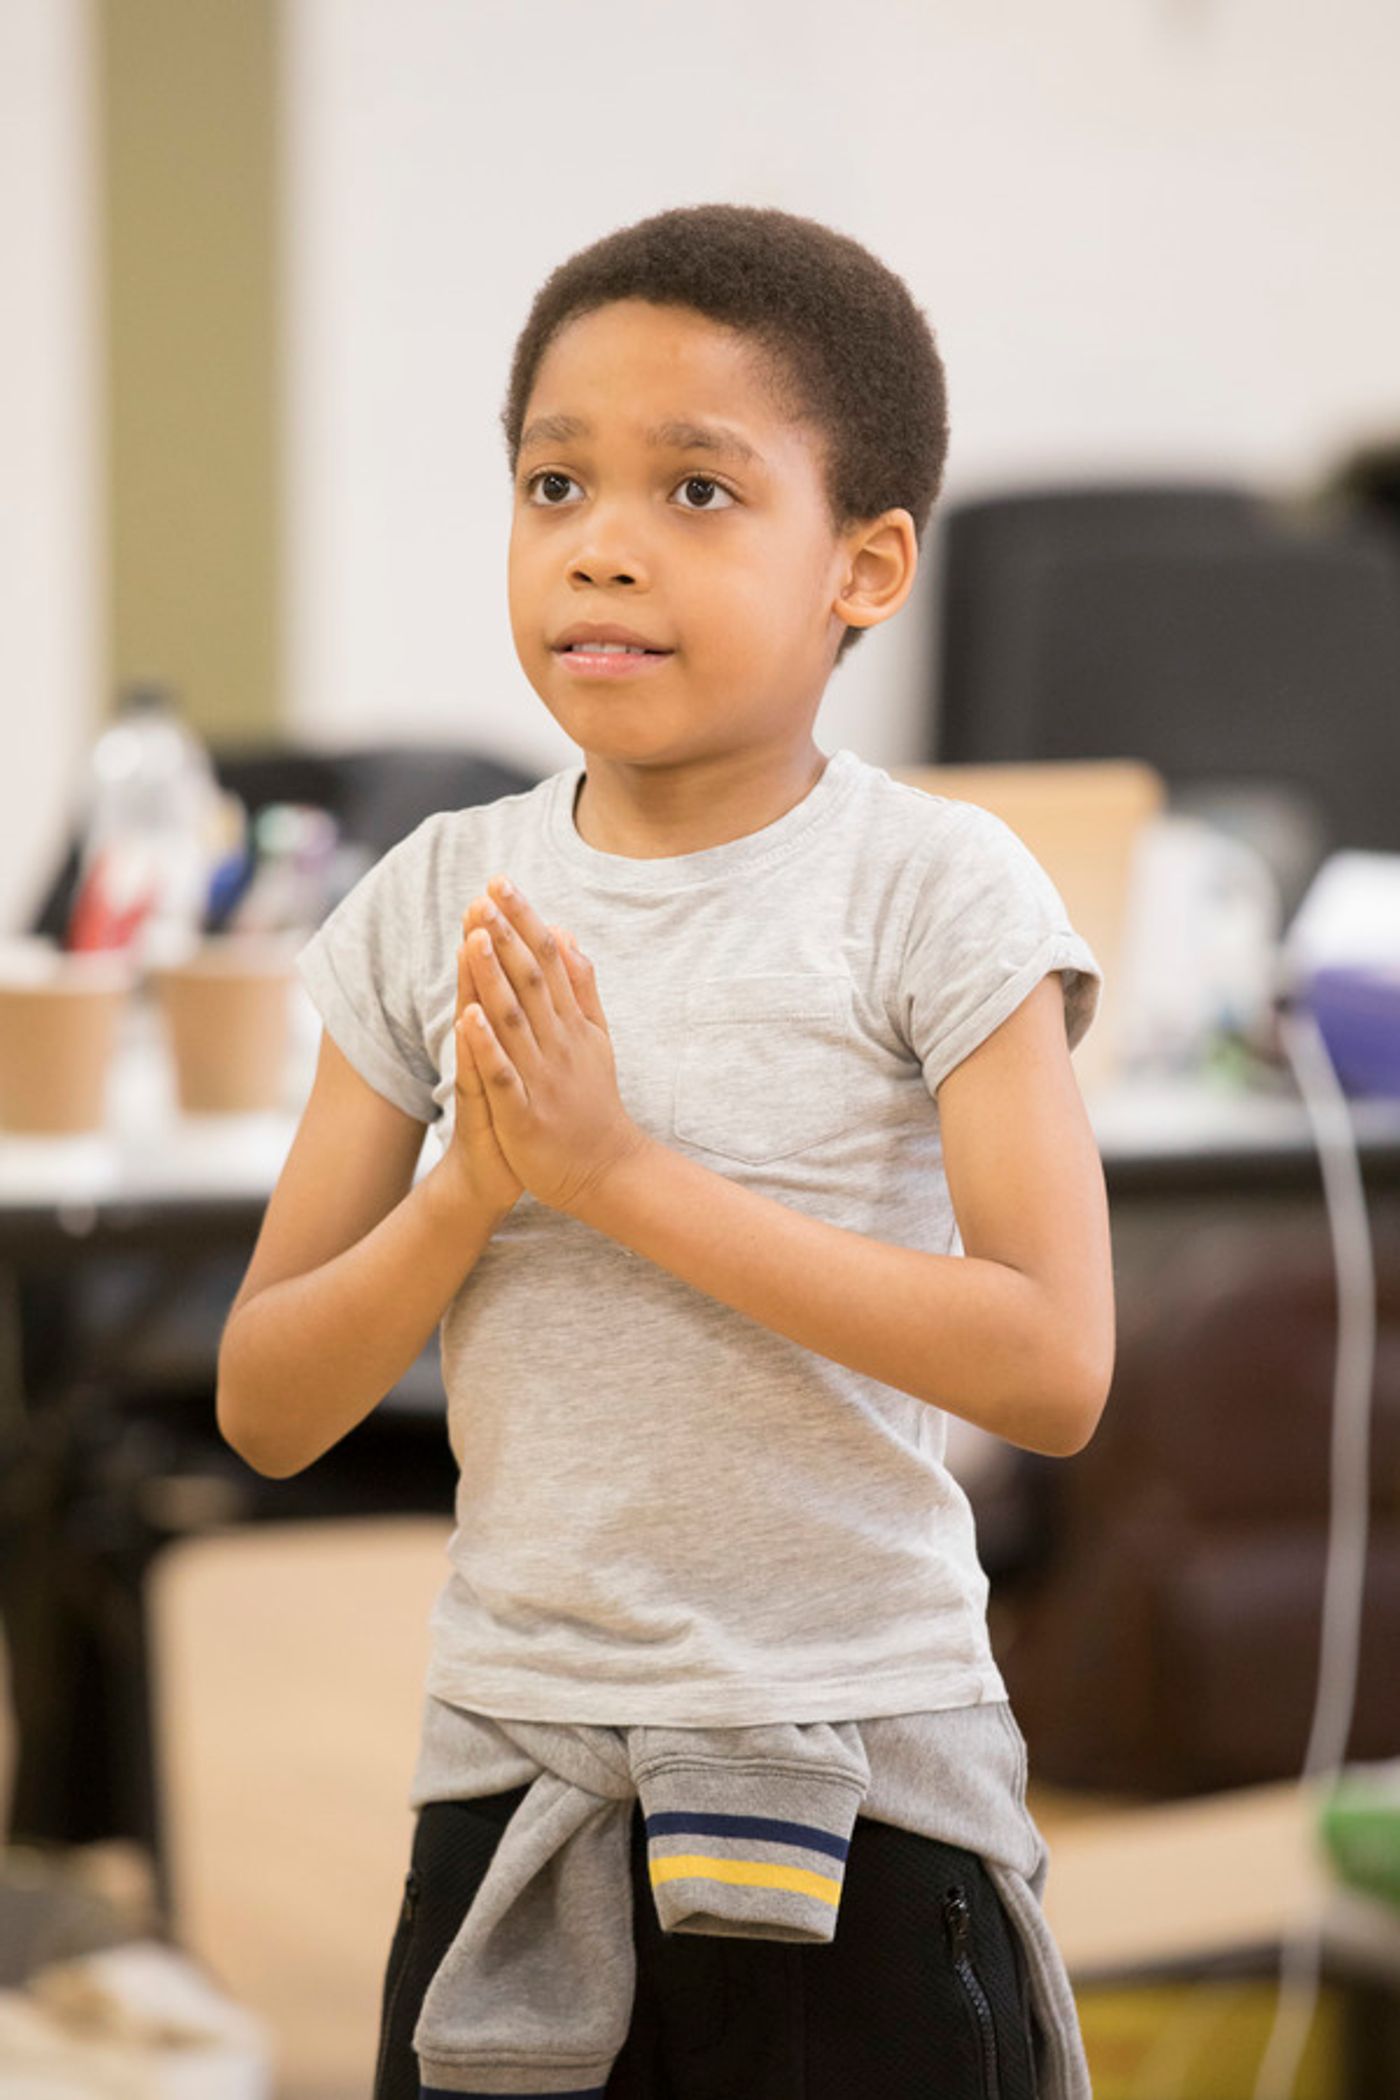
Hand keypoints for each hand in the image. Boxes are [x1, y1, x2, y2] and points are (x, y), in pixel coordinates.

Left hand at [455, 876, 647, 1213]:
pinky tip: (468, 1017)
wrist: (606, 1171)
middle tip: (484, 895)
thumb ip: (581, 986)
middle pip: (531, 982)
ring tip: (473, 938)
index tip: (502, 882)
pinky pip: (504, 1076)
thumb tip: (567, 933)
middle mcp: (558, 1043)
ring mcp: (542, 1078)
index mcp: (571, 1024)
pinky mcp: (525, 1114)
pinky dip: (487, 1047)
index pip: (548, 961)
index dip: (524, 921)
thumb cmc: (593, 1103)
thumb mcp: (596, 1036)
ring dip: (493, 978)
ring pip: (515, 1020)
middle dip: (506, 938)